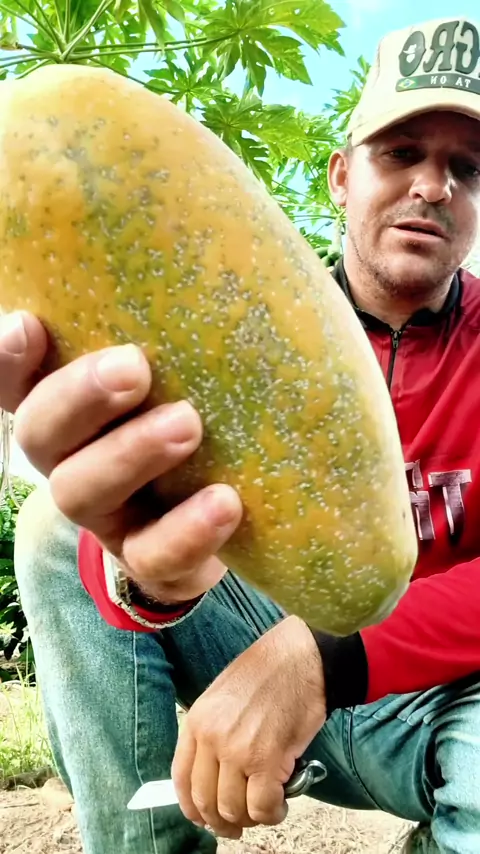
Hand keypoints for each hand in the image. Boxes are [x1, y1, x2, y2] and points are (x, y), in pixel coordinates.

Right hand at [1, 311, 242, 603]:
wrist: (229, 511)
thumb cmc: (200, 418)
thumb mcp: (185, 368)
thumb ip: (179, 329)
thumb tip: (218, 245)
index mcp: (70, 407)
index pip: (15, 380)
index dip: (5, 358)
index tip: (27, 322)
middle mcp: (71, 458)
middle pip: (39, 432)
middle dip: (79, 398)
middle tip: (133, 366)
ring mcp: (106, 514)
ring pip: (81, 491)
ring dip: (130, 454)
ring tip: (187, 424)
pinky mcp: (148, 559)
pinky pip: (153, 555)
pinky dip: (186, 530)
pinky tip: (225, 501)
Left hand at [172, 615, 326, 838]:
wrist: (300, 657)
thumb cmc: (268, 672)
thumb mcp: (223, 697)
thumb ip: (213, 732)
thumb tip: (215, 776)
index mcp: (197, 720)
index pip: (181, 779)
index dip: (192, 807)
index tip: (205, 816)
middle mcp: (211, 738)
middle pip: (206, 802)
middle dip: (222, 820)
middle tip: (238, 823)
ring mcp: (238, 750)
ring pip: (233, 810)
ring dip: (251, 818)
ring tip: (266, 807)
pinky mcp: (268, 760)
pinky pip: (263, 807)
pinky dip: (273, 813)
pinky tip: (281, 803)